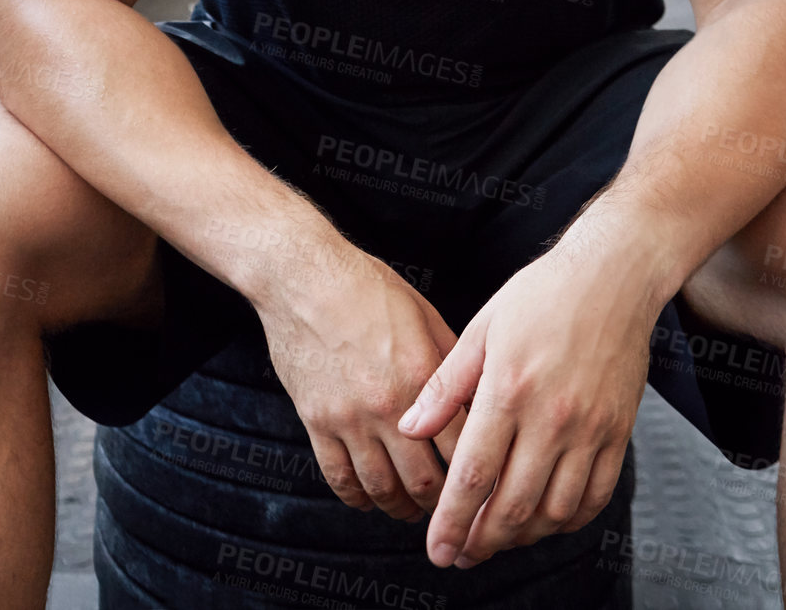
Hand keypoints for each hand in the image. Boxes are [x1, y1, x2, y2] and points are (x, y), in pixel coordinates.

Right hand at [255, 244, 467, 520]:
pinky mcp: (316, 421)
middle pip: (424, 482)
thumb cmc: (365, 286)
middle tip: (449, 506)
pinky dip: (358, 498)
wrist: (302, 276)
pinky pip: (339, 478)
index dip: (478, 475)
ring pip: (382, 489)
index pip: (463, 447)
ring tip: (411, 507)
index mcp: (422, 375)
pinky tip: (369, 498)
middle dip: (442, 504)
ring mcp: (349, 417)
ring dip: (401, 508)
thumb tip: (477, 399)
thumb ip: (451, 361)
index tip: (483, 487)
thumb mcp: (423, 314)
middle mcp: (387, 405)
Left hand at [397, 246, 652, 565]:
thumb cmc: (541, 295)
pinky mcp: (618, 432)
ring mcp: (590, 429)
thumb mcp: (482, 328)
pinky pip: (595, 497)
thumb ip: (445, 384)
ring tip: (498, 538)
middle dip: (483, 541)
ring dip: (524, 537)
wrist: (611, 276)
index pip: (474, 474)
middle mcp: (552, 417)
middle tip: (462, 554)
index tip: (438, 549)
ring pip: (556, 511)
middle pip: (514, 504)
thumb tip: (409, 426)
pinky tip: (547, 520)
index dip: (453, 520)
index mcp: (509, 389)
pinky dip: (569, 520)